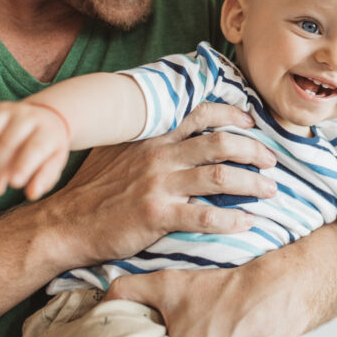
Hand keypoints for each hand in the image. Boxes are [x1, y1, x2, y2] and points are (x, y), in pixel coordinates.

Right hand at [0, 101, 69, 199]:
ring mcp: (4, 111)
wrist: (43, 116)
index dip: (25, 165)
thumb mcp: (54, 163)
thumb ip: (44, 177)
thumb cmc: (47, 148)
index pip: (36, 147)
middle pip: (9, 141)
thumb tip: (31, 193)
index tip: (14, 184)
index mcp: (47, 130)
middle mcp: (26, 116)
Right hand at [37, 102, 276, 267]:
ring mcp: (159, 184)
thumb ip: (145, 139)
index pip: (201, 113)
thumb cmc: (93, 189)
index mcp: (153, 137)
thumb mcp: (117, 151)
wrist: (66, 222)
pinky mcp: (157, 215)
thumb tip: (171, 128)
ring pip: (220, 177)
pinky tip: (248, 223)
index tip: (251, 122)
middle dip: (253, 150)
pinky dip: (233, 220)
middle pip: (221, 143)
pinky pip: (206, 216)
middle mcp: (160, 155)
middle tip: (271, 161)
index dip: (232, 114)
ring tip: (270, 190)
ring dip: (252, 183)